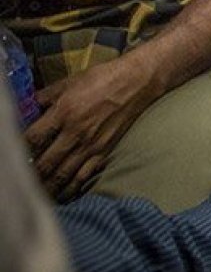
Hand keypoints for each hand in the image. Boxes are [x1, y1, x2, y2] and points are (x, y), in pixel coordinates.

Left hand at [25, 57, 159, 201]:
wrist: (137, 82)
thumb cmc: (103, 78)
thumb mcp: (70, 81)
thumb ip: (47, 95)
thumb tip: (29, 104)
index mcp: (63, 112)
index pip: (33, 139)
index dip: (20, 151)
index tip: (13, 157)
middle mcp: (75, 132)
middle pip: (45, 163)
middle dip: (31, 174)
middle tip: (22, 181)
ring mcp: (90, 145)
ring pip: (63, 174)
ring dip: (47, 187)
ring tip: (37, 194)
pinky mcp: (104, 151)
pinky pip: (84, 176)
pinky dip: (71, 188)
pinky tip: (63, 194)